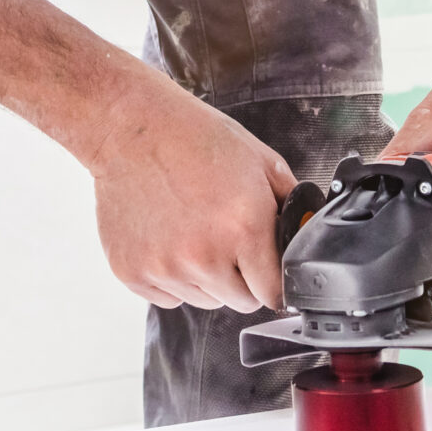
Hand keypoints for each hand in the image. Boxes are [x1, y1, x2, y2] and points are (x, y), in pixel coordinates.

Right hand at [86, 76, 295, 310]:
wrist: (128, 128)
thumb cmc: (193, 138)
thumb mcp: (259, 160)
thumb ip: (290, 205)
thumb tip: (303, 236)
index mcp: (245, 228)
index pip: (274, 293)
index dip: (273, 279)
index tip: (265, 267)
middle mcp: (205, 256)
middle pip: (240, 301)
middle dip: (242, 277)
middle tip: (227, 239)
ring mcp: (166, 269)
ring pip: (204, 300)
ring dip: (206, 277)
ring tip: (193, 231)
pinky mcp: (133, 273)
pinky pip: (167, 297)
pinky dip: (172, 277)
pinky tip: (167, 237)